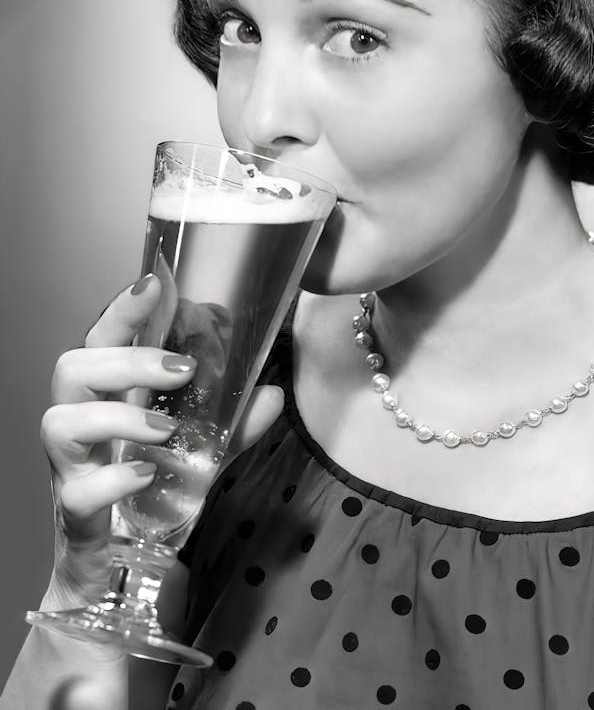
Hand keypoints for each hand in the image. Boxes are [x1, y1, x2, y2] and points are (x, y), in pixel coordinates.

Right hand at [40, 273, 283, 606]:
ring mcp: (71, 468)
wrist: (120, 568)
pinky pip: (79, 491)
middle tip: (181, 369)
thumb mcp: (201, 451)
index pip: (104, 338)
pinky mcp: (74, 512)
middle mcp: (81, 422)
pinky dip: (114, 479)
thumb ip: (234, 422)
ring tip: (167, 431)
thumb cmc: (149, 491)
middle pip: (72, 367)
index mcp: (109, 396)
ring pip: (61, 422)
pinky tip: (146, 475)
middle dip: (126, 360)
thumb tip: (273, 393)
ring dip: (119, 418)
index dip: (124, 309)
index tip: (155, 284)